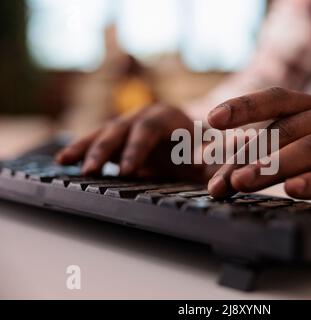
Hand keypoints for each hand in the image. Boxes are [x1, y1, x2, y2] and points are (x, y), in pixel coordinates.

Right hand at [56, 104, 206, 181]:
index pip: (148, 128)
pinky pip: (96, 142)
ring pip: (103, 133)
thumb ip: (203, 157)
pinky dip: (81, 150)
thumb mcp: (206, 151)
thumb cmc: (199, 146)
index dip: (137, 148)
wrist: (190, 140)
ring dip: (85, 147)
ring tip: (65, 161)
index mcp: (166, 115)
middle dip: (104, 150)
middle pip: (120, 129)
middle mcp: (142, 115)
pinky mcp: (117, 137)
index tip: (128, 171)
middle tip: (90, 171)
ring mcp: (127, 125)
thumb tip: (200, 165)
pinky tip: (63, 161)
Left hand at [207, 87, 310, 215]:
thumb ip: (284, 148)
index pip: (277, 98)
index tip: (213, 119)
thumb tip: (234, 167)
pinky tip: (295, 189)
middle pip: (286, 130)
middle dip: (249, 156)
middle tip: (221, 181)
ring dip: (273, 166)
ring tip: (244, 183)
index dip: (244, 106)